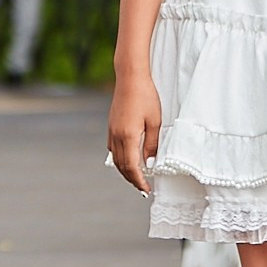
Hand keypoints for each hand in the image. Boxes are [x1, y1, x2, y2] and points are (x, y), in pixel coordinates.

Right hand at [107, 68, 161, 192]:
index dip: (139, 180)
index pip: (132, 167)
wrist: (130, 77)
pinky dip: (119, 160)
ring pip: (115, 159)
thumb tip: (149, 163)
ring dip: (125, 171)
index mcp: (128, 136)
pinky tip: (127, 160)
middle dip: (132, 179)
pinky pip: (112, 149)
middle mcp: (116, 136)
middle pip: (121, 166)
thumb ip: (152, 145)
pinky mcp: (111, 126)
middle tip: (143, 188)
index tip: (146, 189)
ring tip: (136, 178)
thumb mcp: (155, 122)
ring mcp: (111, 131)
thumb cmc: (146, 96)